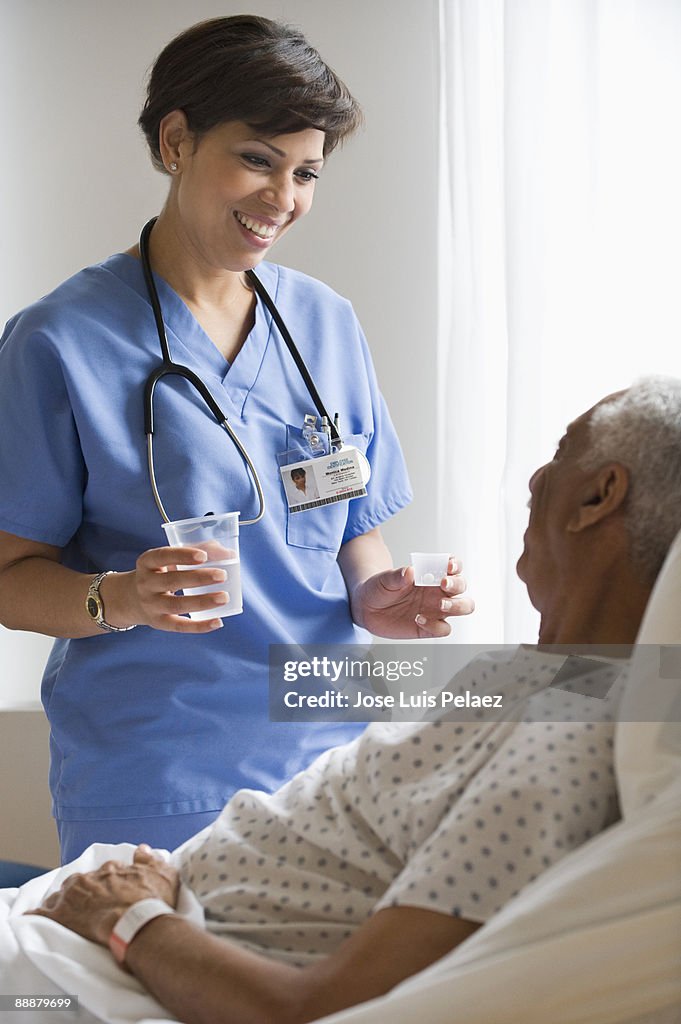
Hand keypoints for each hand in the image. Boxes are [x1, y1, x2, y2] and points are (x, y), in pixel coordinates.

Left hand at [26, 845, 178, 945]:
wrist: (136, 923)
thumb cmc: (152, 901)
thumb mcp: (163, 875)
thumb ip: (152, 860)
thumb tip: (144, 848)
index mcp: (112, 869)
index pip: (106, 870)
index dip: (108, 880)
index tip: (111, 888)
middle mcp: (91, 878)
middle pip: (81, 881)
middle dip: (82, 889)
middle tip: (87, 901)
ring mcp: (75, 895)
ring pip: (62, 894)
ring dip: (62, 900)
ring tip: (64, 911)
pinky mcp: (62, 914)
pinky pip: (42, 912)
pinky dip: (37, 914)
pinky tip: (32, 916)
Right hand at [107, 547, 234, 632]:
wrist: (130, 598)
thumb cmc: (160, 573)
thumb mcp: (168, 559)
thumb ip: (197, 551)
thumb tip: (228, 554)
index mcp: (147, 563)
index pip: (162, 556)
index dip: (182, 555)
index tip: (203, 555)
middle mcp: (146, 584)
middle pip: (172, 581)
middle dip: (198, 578)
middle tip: (222, 575)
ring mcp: (151, 605)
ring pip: (176, 605)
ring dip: (202, 601)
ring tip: (224, 597)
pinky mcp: (159, 623)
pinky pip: (179, 626)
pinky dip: (200, 626)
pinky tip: (218, 622)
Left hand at [351, 558, 474, 637]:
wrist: (367, 608)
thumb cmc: (378, 588)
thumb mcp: (383, 579)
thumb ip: (396, 576)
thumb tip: (410, 571)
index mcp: (431, 575)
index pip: (453, 566)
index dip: (455, 564)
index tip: (448, 566)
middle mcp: (437, 592)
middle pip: (462, 586)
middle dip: (457, 584)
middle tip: (442, 584)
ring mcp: (435, 610)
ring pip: (463, 607)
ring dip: (457, 605)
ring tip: (440, 604)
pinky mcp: (429, 628)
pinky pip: (444, 629)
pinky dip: (436, 626)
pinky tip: (419, 619)